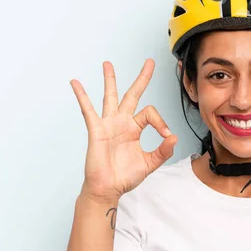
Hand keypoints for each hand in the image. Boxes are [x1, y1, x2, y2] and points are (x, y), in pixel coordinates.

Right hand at [70, 59, 177, 203]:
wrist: (108, 188)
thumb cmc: (125, 177)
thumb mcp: (150, 163)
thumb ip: (163, 151)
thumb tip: (174, 137)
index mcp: (135, 128)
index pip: (150, 113)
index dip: (161, 122)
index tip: (166, 135)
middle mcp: (122, 122)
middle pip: (133, 94)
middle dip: (142, 78)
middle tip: (149, 62)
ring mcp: (108, 124)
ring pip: (110, 96)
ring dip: (110, 79)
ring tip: (108, 64)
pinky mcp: (96, 130)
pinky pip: (88, 110)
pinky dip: (82, 96)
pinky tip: (76, 83)